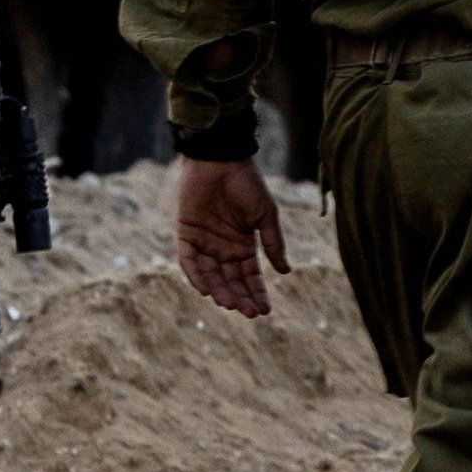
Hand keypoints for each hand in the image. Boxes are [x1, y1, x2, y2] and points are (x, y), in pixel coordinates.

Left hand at [172, 156, 286, 318]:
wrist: (222, 159)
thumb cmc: (247, 183)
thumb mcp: (265, 215)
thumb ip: (272, 243)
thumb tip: (286, 272)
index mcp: (243, 244)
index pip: (250, 277)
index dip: (257, 293)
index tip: (265, 311)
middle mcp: (223, 247)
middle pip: (230, 280)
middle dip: (239, 297)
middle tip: (248, 313)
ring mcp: (204, 242)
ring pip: (210, 275)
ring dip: (219, 291)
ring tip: (229, 304)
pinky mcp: (186, 233)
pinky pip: (188, 260)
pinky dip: (195, 275)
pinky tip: (206, 289)